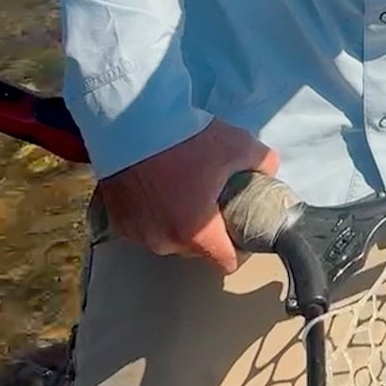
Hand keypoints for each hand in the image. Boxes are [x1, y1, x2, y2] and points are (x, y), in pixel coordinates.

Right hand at [97, 119, 279, 273]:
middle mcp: (164, 241)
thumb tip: (268, 173)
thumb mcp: (238, 146)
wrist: (132, 122)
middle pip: (198, 250)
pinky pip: (145, 227)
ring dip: (179, 223)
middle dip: (208, 232)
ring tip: (184, 191)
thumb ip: (263, 164)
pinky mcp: (117, 220)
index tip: (240, 229)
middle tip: (212, 201)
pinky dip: (154, 215)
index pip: (228, 264)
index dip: (240, 249)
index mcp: (196, 232)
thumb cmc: (186, 138)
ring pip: (169, 239)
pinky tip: (160, 189)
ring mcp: (137, 233)